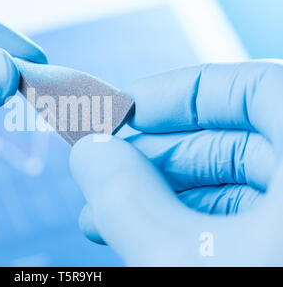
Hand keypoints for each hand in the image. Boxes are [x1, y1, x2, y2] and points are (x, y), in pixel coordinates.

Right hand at [70, 60, 282, 265]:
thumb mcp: (185, 258)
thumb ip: (128, 198)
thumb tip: (91, 154)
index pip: (253, 87)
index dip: (177, 93)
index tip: (123, 112)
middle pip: (238, 139)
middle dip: (157, 157)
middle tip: (103, 175)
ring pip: (237, 185)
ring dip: (165, 197)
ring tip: (109, 218)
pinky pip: (247, 220)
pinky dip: (193, 225)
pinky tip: (148, 238)